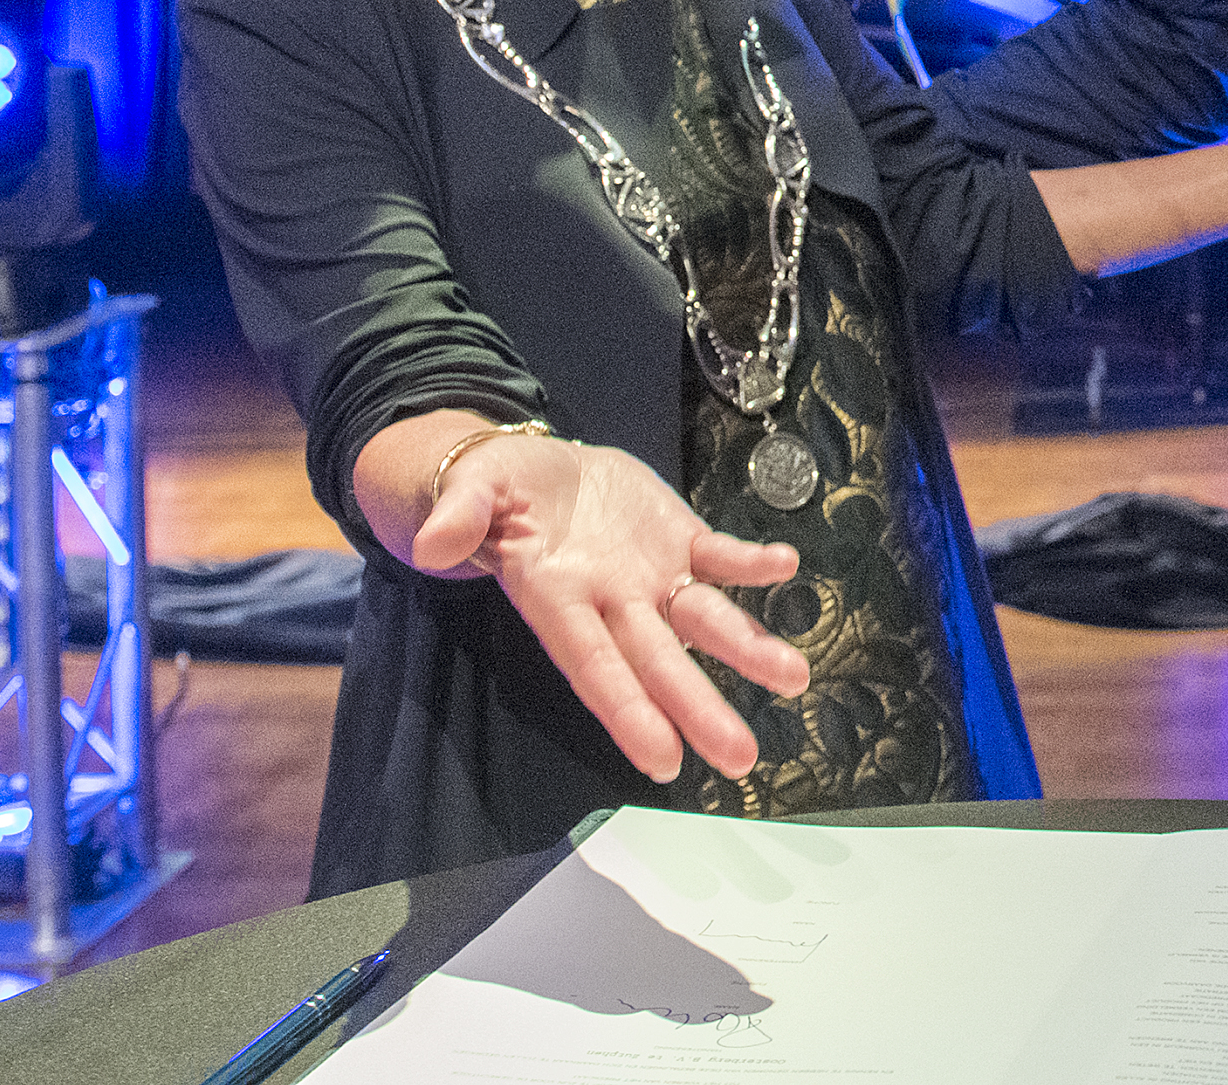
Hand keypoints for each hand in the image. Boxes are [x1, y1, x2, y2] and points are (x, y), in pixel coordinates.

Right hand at [411, 427, 810, 782]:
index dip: (628, 712)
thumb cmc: (497, 492)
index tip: (663, 760)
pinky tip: (786, 566)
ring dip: (749, 649)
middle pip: (661, 662)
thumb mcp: (471, 492)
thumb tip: (434, 545)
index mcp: (557, 599)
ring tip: (794, 676)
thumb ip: (460, 516)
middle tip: (741, 759)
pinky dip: (752, 564)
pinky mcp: (680, 540)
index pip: (595, 668)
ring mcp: (652, 575)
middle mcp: (612, 601)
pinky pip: (720, 557)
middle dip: (700, 709)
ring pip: (705, 621)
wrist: (538, 467)